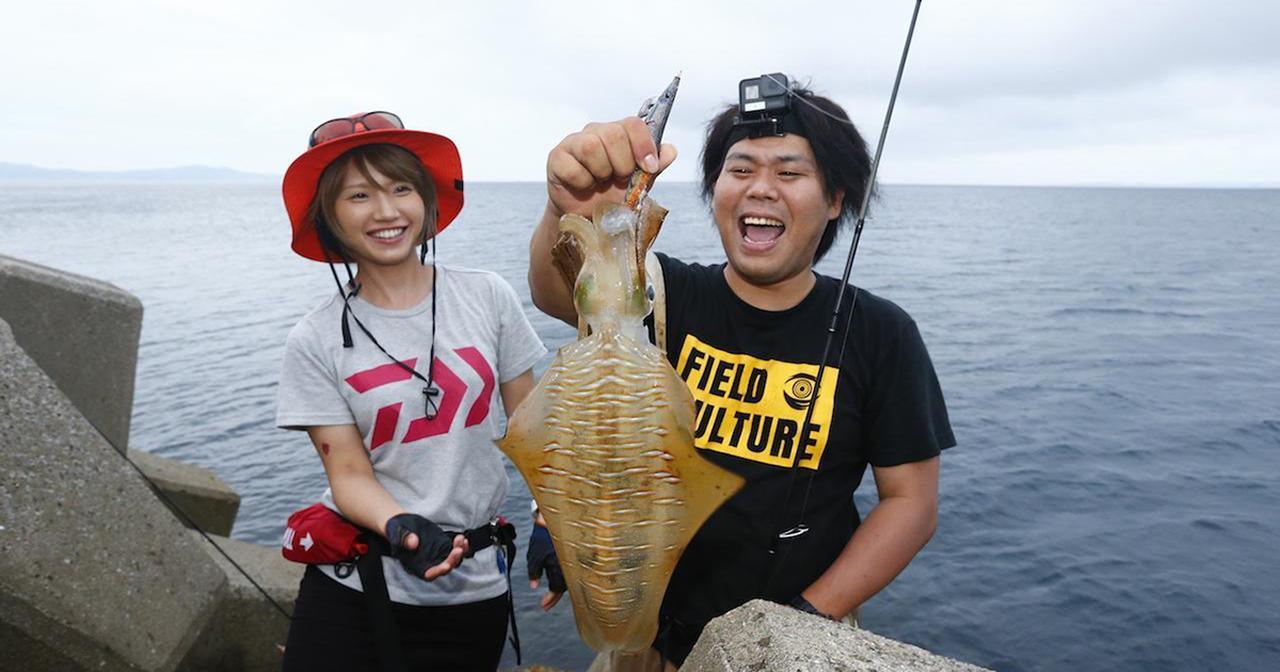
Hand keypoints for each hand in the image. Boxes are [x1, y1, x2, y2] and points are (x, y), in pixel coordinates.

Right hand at [386, 513, 469, 581]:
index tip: (446, 565)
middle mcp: (428, 563)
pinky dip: (461, 546)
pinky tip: (463, 539)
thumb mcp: (397, 533)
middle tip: (458, 549)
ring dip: (459, 552)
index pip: (428, 574)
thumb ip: (404, 539)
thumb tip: (414, 543)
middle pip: (444, 568)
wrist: (402, 524)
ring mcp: (436, 556)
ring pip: (452, 560)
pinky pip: (454, 551)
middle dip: (453, 560)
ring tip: (461, 539)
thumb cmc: (396, 530)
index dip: (438, 572)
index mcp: (415, 565)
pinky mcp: (442, 547)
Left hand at [527, 516, 565, 610]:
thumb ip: (533, 572)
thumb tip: (534, 586)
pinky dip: (565, 576)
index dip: (550, 599)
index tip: (543, 606)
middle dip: (555, 596)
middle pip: (565, 587)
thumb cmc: (543, 536)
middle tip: (547, 604)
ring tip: (552, 592)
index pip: (557, 589)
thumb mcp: (534, 556)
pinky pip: (572, 570)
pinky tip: (559, 578)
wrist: (556, 517)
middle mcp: (570, 566)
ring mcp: (574, 560)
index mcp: (559, 567)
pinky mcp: (576, 554)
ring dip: (560, 587)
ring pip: (569, 579)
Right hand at [546, 116, 677, 218]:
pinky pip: (572, 166)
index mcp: (619, 133)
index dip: (644, 145)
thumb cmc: (612, 195)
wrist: (587, 217)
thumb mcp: (638, 184)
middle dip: (622, 163)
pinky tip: (584, 187)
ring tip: (600, 182)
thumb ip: (655, 167)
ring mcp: (574, 142)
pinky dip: (582, 182)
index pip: (634, 124)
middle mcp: (596, 132)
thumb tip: (670, 151)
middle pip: (613, 134)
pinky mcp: (556, 157)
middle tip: (620, 179)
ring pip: (591, 147)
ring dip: (601, 172)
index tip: (649, 167)